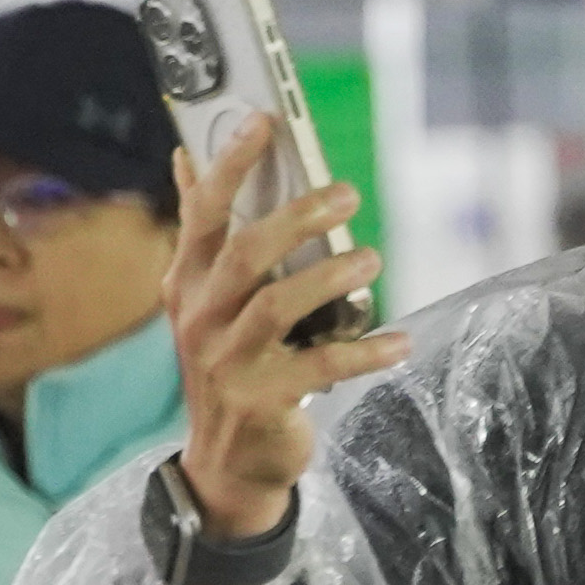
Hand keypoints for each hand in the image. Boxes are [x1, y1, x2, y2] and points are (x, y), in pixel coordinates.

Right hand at [168, 117, 410, 544]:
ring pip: (276, 305)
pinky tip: (399, 341)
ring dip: (330, 276)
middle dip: (297, 216)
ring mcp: (226, 362)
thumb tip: (185, 156)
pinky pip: (320, 368)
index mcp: (187, 283)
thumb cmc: (227, 364)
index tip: (264, 120)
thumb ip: (201, 230)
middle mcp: (199, 318)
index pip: (204, 213)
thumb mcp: (204, 299)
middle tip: (346, 193)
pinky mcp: (262, 401)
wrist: (225, 463)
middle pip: (244, 252)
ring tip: (370, 260)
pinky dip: (364, 353)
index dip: (232, 164)